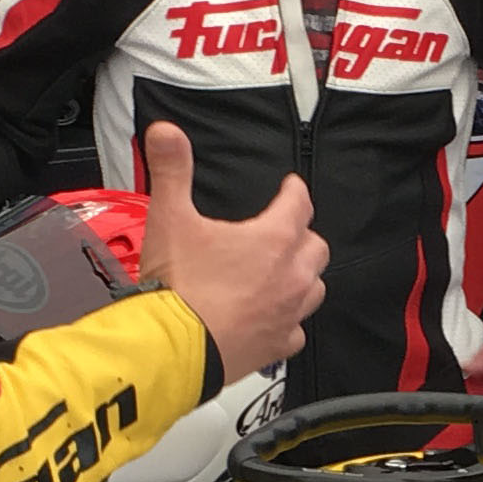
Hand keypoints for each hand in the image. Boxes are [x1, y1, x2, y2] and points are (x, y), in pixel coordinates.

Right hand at [138, 120, 322, 376]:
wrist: (173, 350)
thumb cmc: (178, 287)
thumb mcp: (170, 218)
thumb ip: (172, 170)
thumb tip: (166, 131)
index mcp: (273, 240)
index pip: (299, 204)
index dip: (294, 192)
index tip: (290, 188)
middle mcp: (291, 276)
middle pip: (316, 247)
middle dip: (302, 235)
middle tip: (286, 230)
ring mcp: (288, 314)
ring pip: (315, 288)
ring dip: (304, 276)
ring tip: (287, 272)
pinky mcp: (277, 347)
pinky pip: (296, 330)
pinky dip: (289, 321)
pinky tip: (275, 319)